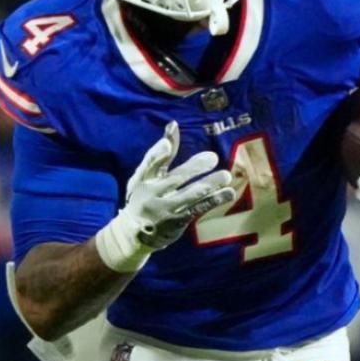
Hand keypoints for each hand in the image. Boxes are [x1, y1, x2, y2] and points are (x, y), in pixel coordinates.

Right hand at [95, 124, 236, 270]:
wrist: (131, 236)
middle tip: (212, 158)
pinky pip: (198, 209)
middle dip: (193, 168)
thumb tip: (173, 124)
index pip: (149, 164)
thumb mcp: (145, 177)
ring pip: (189, 195)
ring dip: (209, 185)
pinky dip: (213, 200)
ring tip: (226, 176)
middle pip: (174, 179)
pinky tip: (227, 193)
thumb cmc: (143, 198)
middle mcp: (152, 195)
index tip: (167, 143)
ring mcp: (164, 210)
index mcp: (143, 180)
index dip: (158, 154)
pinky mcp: (176, 223)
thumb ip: (160, 153)